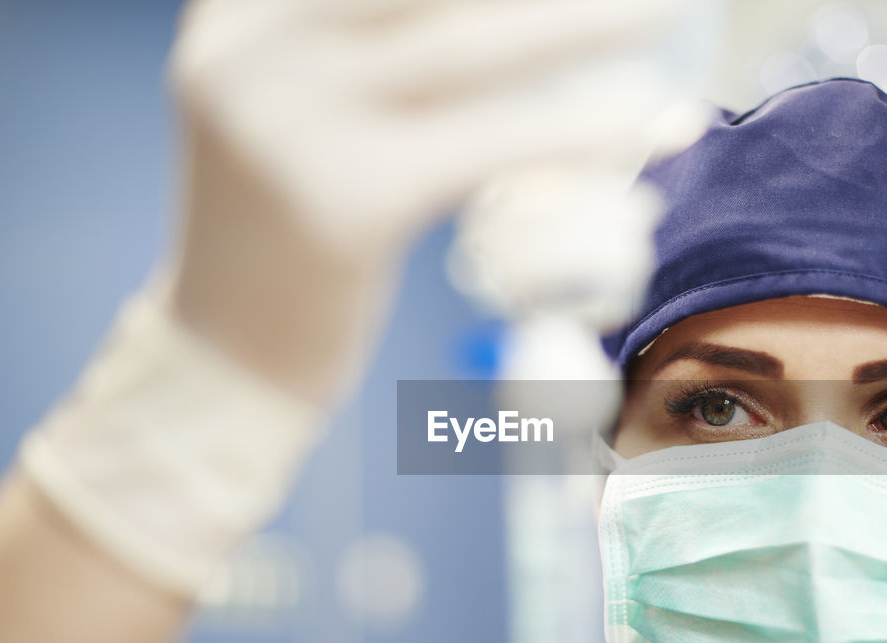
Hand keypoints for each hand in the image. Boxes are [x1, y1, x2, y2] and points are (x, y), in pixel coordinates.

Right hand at [166, 0, 680, 404]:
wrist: (221, 365)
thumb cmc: (284, 235)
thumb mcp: (296, 115)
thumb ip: (363, 51)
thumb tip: (512, 22)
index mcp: (242, 15)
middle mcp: (253, 51)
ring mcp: (289, 125)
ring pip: (468, 48)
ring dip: (585, 23)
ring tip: (664, 12)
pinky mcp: (343, 204)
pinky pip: (483, 145)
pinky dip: (568, 130)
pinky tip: (636, 122)